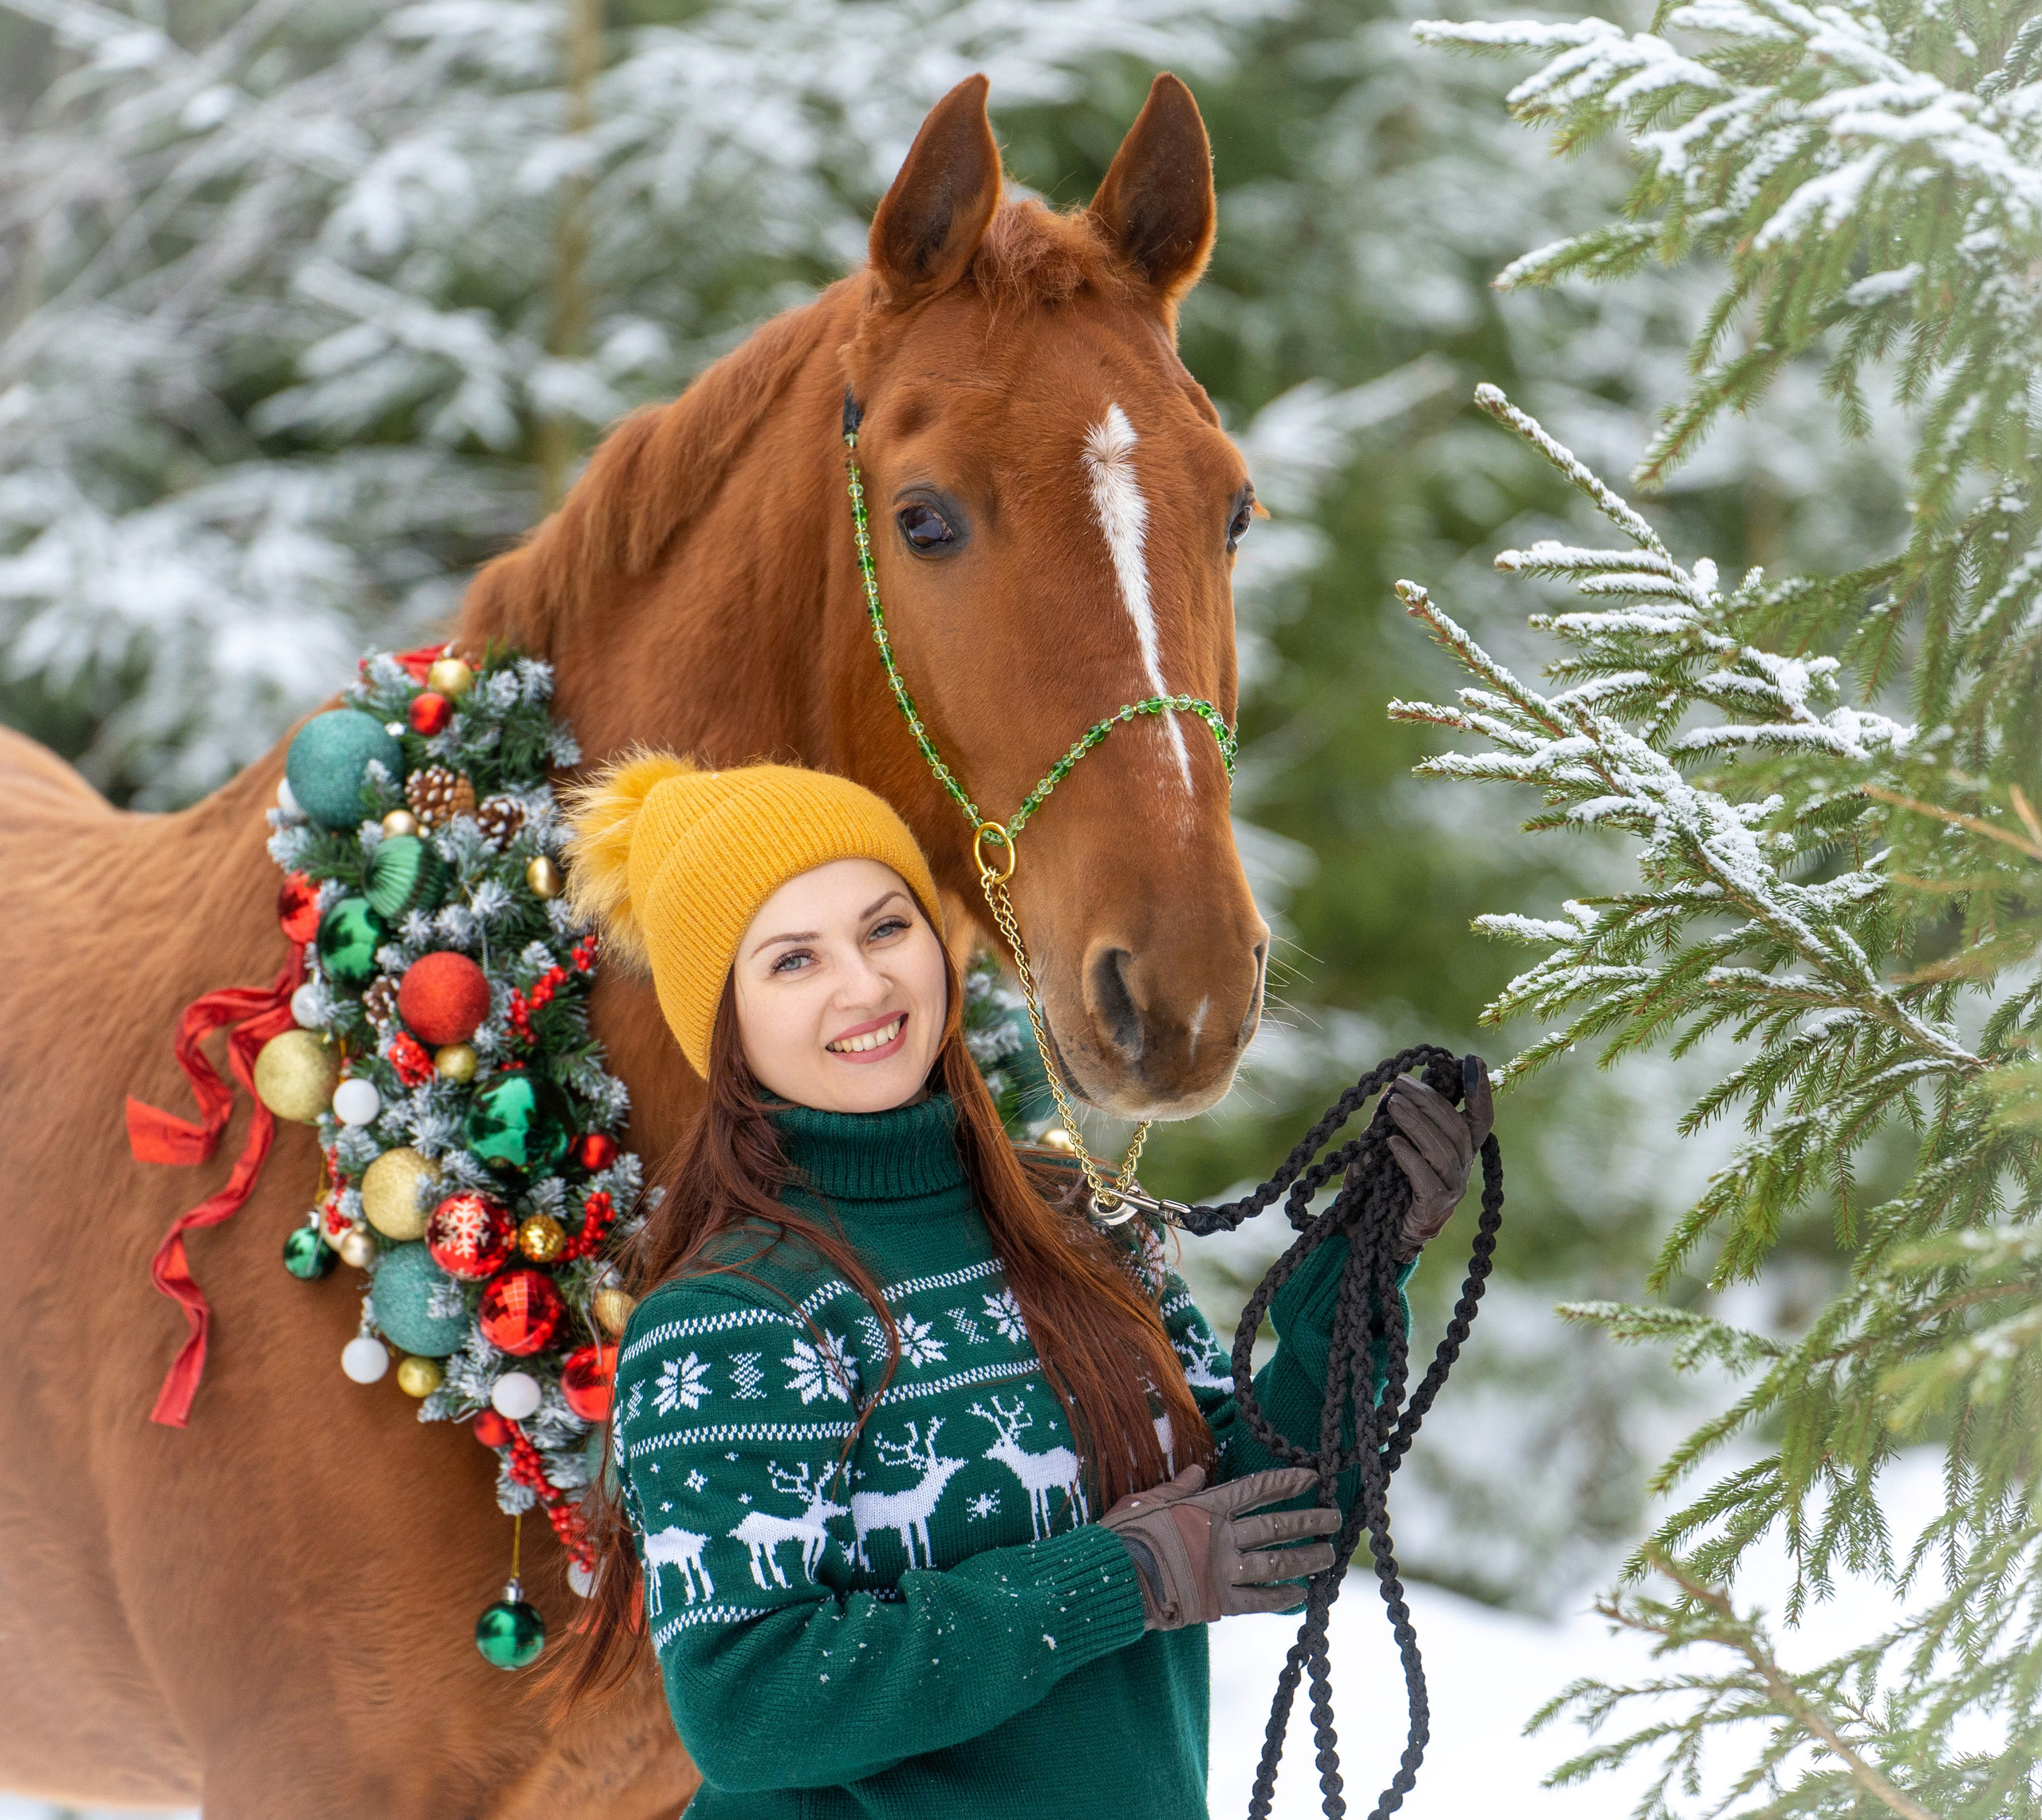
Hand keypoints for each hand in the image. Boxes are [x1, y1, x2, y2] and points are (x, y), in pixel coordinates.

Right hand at [1098, 1464, 1337, 1631]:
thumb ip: (1179, 1487)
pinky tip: (1302, 1595)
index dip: (1286, 1482)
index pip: (1256, 1490)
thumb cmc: (1125, 1534)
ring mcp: (1223, 1570)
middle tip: (1336, 1518)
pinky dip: (1282, 1598)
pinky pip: (1258, 1601)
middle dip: (1309, 1521)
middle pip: (1275, 1526)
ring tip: (1329, 1556)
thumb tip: (1197, 1470)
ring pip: (1276, 1563)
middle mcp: (1222, 1537)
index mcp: (1206, 1507)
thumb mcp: (1149, 1500)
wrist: (1114, 1578)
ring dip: (1305, 1558)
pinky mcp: (1218, 1602)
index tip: (1312, 1478)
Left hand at [1380, 1056, 1492, 1260]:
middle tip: (1400, 1084)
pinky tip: (1391, 1141)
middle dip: (1429, 1100)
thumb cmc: (1386, 1180)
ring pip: (1442, 1150)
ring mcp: (1451, 1189)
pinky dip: (1408, 1157)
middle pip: (1456, 1128)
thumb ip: (1398, 1119)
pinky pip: (1425, 1179)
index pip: (1480, 1117)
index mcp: (1459, 1148)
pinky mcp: (1433, 1208)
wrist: (1376, 1229)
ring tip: (1393, 1105)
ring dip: (1416, 1123)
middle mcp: (1462, 1166)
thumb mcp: (1392, 1141)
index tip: (1472, 1060)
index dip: (1480, 1090)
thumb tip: (1395, 1089)